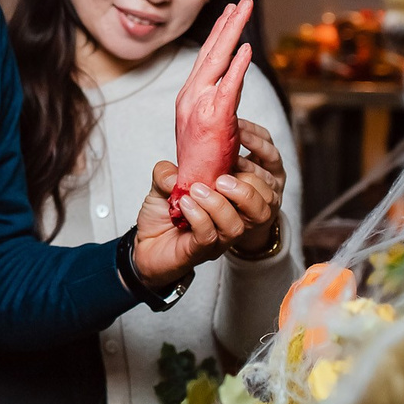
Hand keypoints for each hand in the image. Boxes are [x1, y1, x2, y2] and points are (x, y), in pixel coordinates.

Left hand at [133, 125, 283, 284]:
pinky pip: (209, 235)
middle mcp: (230, 220)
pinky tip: (185, 204)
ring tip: (196, 190)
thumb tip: (178, 170)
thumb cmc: (161, 215)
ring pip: (236, 225)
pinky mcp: (200, 251)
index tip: (235, 153)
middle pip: (262, 209)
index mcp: (230, 200)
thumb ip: (170, 171)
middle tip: (221, 178)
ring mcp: (218, 238)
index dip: (253, 169)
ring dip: (218, 203)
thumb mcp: (163, 183)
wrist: (142, 245)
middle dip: (246, 189)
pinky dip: (199, 216)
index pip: (261, 187)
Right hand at [169, 0, 253, 224]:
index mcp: (189, 98)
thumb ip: (217, 104)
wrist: (189, 193)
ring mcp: (199, 107)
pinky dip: (237, 66)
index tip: (230, 14)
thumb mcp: (208, 128)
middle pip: (211, 52)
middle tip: (241, 2)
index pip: (206, 59)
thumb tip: (231, 85)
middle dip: (226, 24)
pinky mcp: (213, 119)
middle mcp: (190, 97)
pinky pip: (228, 86)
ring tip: (243, 10)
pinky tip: (247, 48)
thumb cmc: (201, 165)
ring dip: (231, 32)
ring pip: (218, 61)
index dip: (218, 34)